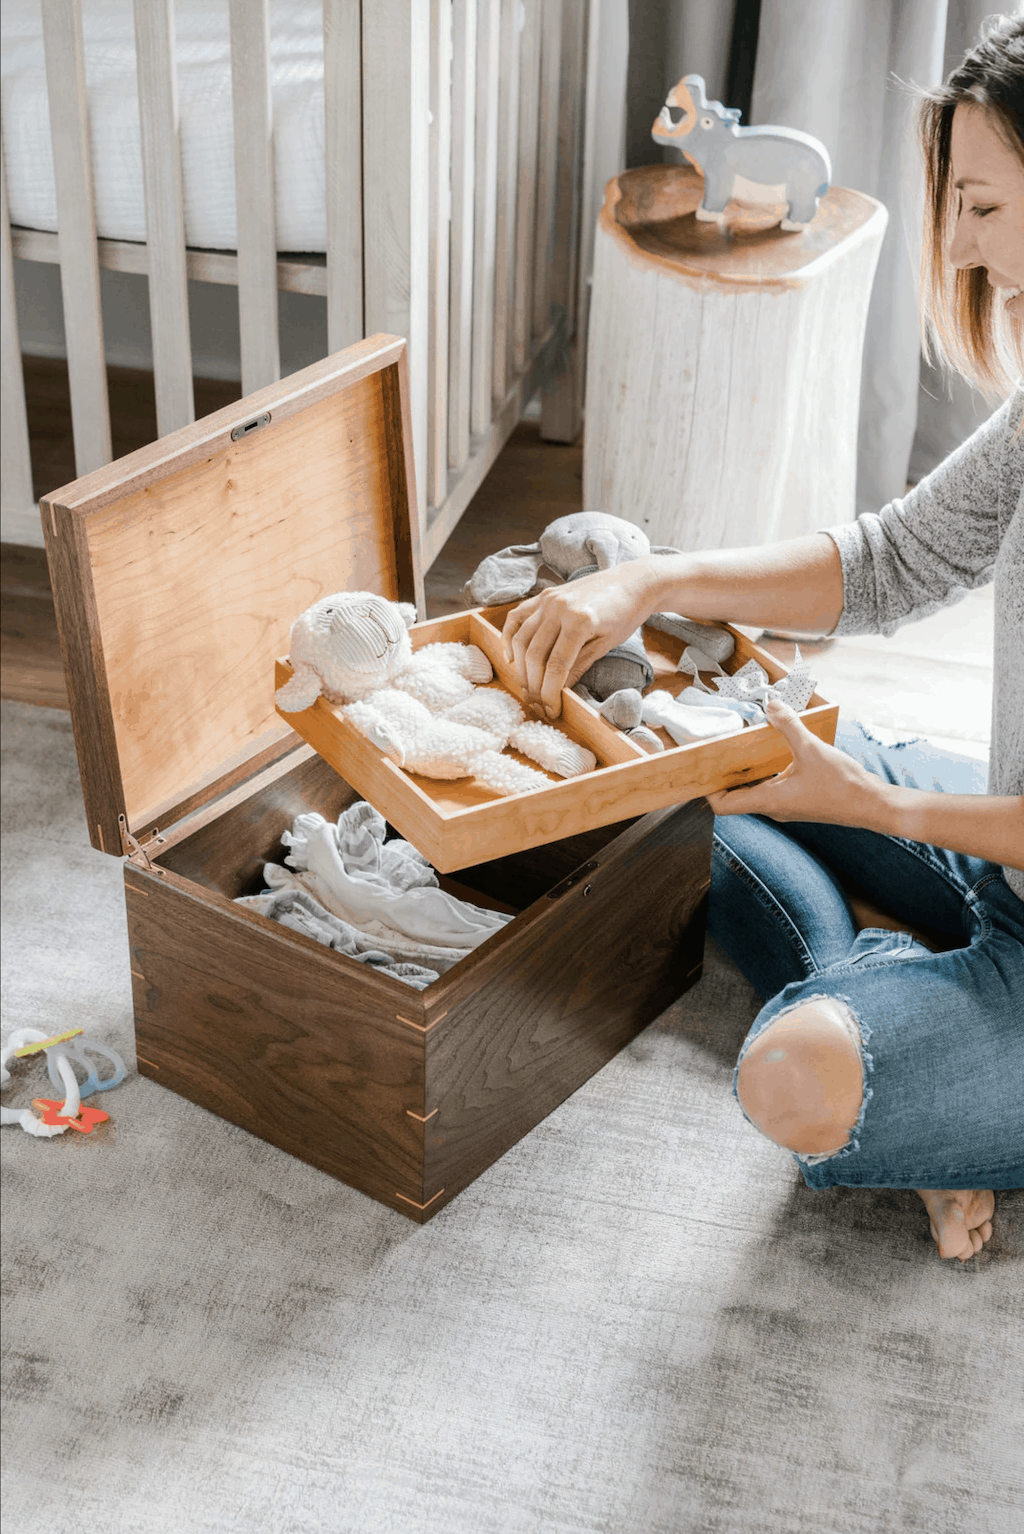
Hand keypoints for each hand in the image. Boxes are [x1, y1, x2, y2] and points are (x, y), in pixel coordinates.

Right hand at [502, 559, 659, 716]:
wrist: (632, 581)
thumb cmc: (625, 614)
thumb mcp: (606, 645)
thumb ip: (578, 666)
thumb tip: (558, 691)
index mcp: (580, 621)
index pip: (556, 666)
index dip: (549, 692)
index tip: (550, 710)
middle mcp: (559, 608)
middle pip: (534, 655)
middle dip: (533, 685)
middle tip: (536, 704)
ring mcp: (548, 600)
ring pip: (521, 639)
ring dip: (520, 668)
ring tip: (527, 687)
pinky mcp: (544, 595)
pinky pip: (517, 617)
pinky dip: (509, 638)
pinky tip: (510, 658)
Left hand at [707, 696, 884, 826]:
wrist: (874, 805)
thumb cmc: (843, 786)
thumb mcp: (812, 749)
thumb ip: (789, 726)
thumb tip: (771, 704)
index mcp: (769, 801)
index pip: (724, 806)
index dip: (707, 791)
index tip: (700, 770)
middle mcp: (774, 807)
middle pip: (736, 797)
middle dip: (724, 776)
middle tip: (716, 752)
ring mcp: (787, 805)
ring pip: (755, 791)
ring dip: (746, 772)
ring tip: (739, 747)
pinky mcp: (800, 800)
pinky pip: (773, 787)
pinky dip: (766, 771)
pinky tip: (772, 751)